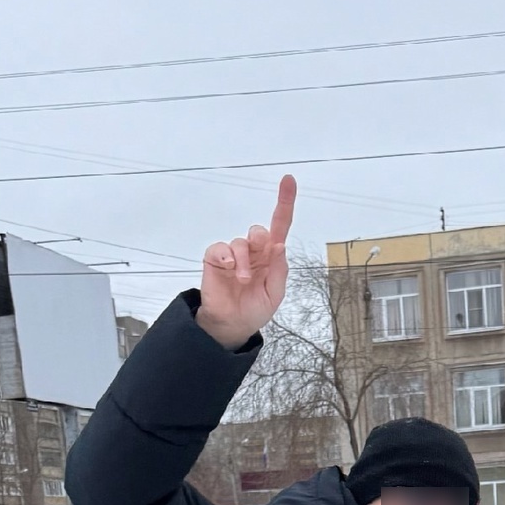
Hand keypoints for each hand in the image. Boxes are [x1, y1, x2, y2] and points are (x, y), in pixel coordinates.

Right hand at [196, 175, 296, 349]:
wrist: (232, 325)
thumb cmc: (255, 309)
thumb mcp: (275, 293)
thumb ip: (279, 270)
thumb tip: (280, 245)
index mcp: (271, 256)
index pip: (279, 225)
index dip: (285, 203)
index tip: (289, 180)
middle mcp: (253, 252)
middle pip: (258, 231)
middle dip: (260, 238)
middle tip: (261, 250)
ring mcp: (234, 254)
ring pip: (241, 242)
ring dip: (244, 261)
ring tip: (243, 280)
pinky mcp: (216, 258)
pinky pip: (220, 248)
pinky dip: (226, 255)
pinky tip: (229, 267)